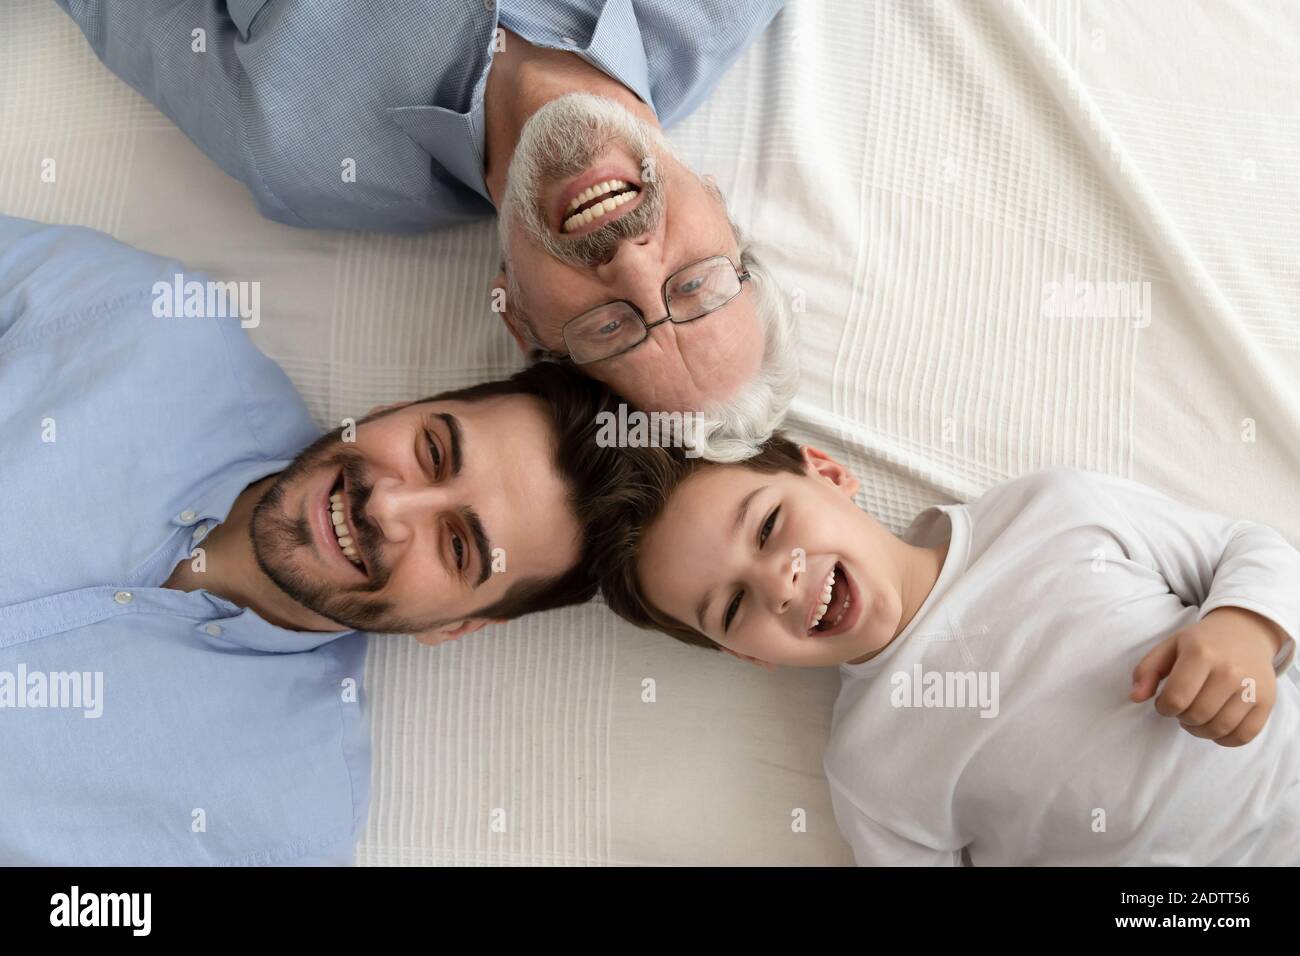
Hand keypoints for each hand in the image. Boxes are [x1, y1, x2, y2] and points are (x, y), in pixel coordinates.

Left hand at [1131, 607, 1285, 746]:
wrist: (1245, 632)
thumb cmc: (1201, 643)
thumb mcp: (1169, 647)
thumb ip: (1146, 671)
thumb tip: (1135, 698)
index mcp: (1202, 653)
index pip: (1176, 698)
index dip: (1163, 707)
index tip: (1164, 701)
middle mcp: (1230, 671)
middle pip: (1196, 716)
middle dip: (1181, 717)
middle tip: (1182, 707)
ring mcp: (1252, 688)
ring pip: (1218, 729)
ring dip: (1199, 730)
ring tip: (1196, 716)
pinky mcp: (1267, 702)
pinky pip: (1243, 736)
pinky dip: (1224, 739)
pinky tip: (1215, 724)